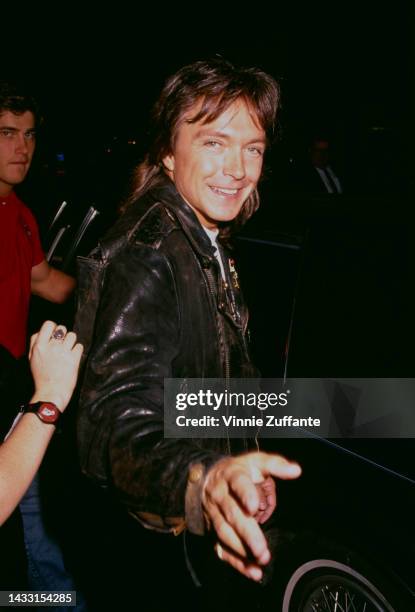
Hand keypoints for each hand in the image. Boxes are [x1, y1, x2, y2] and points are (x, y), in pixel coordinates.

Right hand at [29, 321, 82, 411]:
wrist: (50, 393)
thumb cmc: (41, 377)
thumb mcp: (32, 359)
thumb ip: (35, 344)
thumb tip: (41, 332)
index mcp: (39, 346)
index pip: (49, 324)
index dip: (53, 327)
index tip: (55, 334)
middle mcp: (51, 347)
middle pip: (62, 328)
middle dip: (63, 335)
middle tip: (62, 345)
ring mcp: (63, 352)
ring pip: (72, 335)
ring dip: (72, 342)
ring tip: (68, 351)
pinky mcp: (74, 359)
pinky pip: (80, 346)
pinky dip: (78, 351)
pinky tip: (73, 358)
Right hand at [202, 451, 300, 580]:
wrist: (206, 478)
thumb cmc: (239, 471)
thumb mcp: (255, 462)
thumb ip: (275, 465)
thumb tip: (296, 471)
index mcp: (231, 475)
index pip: (237, 483)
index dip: (244, 494)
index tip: (253, 506)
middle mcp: (220, 495)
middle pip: (232, 515)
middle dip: (247, 533)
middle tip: (262, 549)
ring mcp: (214, 514)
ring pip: (225, 533)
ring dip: (242, 550)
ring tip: (261, 560)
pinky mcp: (213, 531)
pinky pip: (221, 548)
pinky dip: (236, 562)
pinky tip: (253, 572)